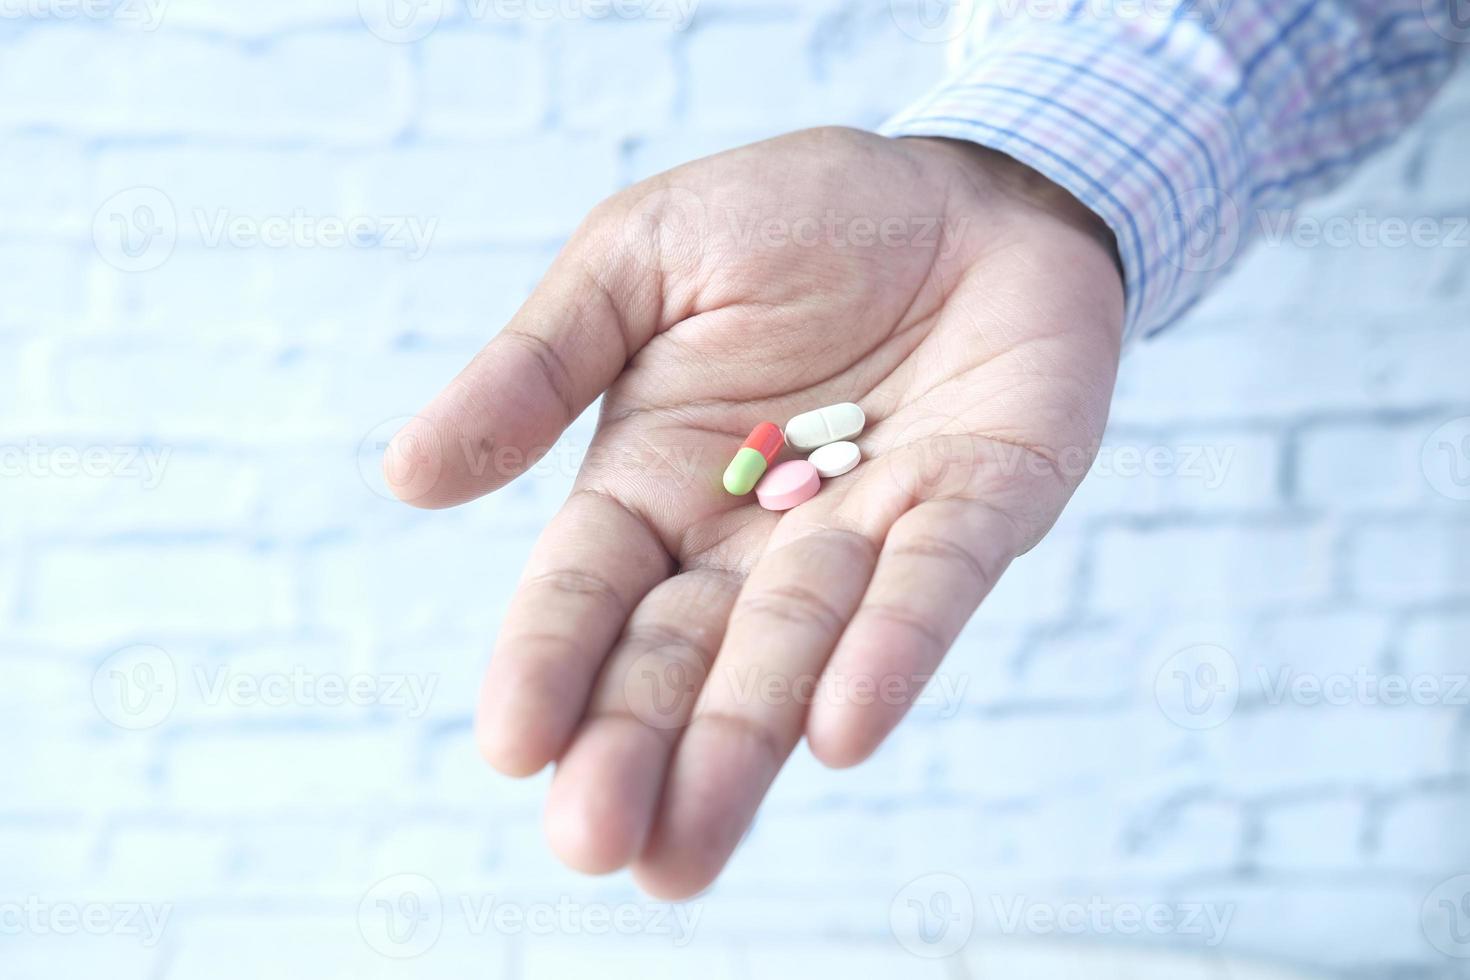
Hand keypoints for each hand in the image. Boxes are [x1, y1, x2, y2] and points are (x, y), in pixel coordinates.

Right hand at [386, 127, 1124, 897]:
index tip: (511, 743)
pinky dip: (890, 650)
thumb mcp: (639, 259)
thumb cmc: (794, 218)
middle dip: (638, 749)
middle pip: (683, 657)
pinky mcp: (980, 506)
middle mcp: (752, 537)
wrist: (964, 188)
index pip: (586, 591)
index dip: (548, 662)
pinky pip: (934, 585)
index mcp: (656, 485)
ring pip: (799, 652)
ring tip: (684, 850)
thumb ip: (540, 364)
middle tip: (597, 842)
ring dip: (745, 745)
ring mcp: (869, 531)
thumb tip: (406, 476)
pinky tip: (841, 728)